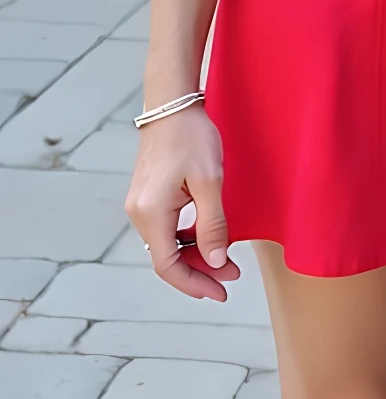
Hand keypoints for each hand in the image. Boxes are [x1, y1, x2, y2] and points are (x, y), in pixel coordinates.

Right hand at [125, 109, 239, 301]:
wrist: (172, 106)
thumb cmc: (191, 138)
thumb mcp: (210, 182)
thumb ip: (212, 225)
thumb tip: (216, 263)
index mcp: (151, 213)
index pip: (167, 266)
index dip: (195, 284)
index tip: (222, 292)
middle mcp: (139, 213)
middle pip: (166, 259)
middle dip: (200, 273)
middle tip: (233, 276)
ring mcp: (140, 205)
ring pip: (166, 246)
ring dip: (195, 257)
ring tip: (226, 261)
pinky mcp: (147, 198)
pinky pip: (166, 230)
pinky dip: (186, 240)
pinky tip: (209, 240)